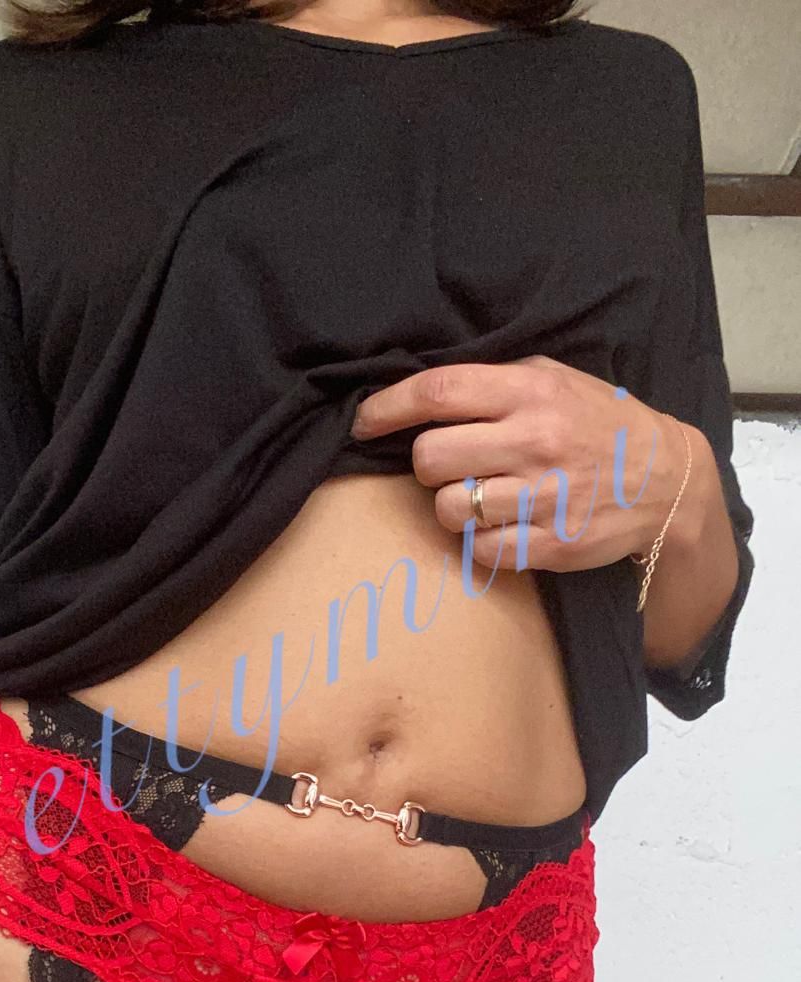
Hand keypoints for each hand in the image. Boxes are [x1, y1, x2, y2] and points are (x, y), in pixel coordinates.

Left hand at [349, 355, 695, 572]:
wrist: (668, 481)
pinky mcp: (552, 544)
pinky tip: (500, 526)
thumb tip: (422, 394)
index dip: (388, 408)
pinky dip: (479, 541)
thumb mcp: (556, 380)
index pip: (438, 393)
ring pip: (448, 508)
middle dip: (428, 464)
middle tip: (450, 466)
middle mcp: (534, 442)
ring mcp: (543, 497)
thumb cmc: (599, 424)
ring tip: (480, 497)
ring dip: (452, 505)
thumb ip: (494, 383)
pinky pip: (480, 549)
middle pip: (429, 458)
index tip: (365, 422)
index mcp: (530, 393)